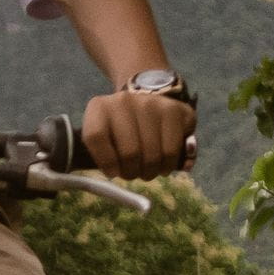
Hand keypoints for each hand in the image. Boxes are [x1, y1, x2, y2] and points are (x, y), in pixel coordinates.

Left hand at [80, 92, 194, 178]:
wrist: (142, 106)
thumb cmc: (117, 130)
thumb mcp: (101, 138)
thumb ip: (100, 156)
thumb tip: (114, 173)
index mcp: (100, 107)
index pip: (97, 137)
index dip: (106, 162)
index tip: (112, 173)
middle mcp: (126, 101)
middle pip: (130, 152)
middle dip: (132, 173)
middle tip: (133, 174)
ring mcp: (153, 103)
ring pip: (154, 155)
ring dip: (152, 172)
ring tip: (148, 170)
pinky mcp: (177, 110)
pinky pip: (174, 151)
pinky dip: (170, 164)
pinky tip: (164, 163)